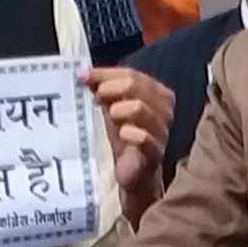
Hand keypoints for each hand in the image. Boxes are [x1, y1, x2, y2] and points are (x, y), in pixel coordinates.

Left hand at [90, 66, 170, 218]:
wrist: (134, 173)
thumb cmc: (126, 137)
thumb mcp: (113, 109)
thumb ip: (103, 90)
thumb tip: (85, 74)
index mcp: (158, 94)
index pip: (133, 74)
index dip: (106, 74)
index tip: (83, 76)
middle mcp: (164, 110)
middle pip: (137, 86)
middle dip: (111, 88)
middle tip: (96, 97)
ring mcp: (162, 131)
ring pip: (140, 108)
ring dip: (119, 109)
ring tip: (110, 116)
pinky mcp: (155, 153)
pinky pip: (145, 137)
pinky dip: (130, 132)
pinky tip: (121, 134)